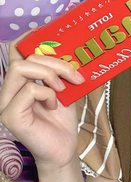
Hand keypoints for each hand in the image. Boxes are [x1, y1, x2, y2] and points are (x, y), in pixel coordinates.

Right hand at [0, 40, 85, 170]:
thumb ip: (62, 72)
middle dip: (53, 61)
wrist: (63, 150)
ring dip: (49, 74)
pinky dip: (47, 93)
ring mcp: (5, 102)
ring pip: (21, 69)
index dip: (28, 38)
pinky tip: (54, 105)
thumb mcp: (65, 89)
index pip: (15, 52)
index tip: (48, 31)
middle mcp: (7, 90)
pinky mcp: (9, 115)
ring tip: (63, 89)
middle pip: (23, 58)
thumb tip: (72, 48)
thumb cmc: (62, 121)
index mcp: (19, 81)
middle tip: (74, 75)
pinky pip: (28, 90)